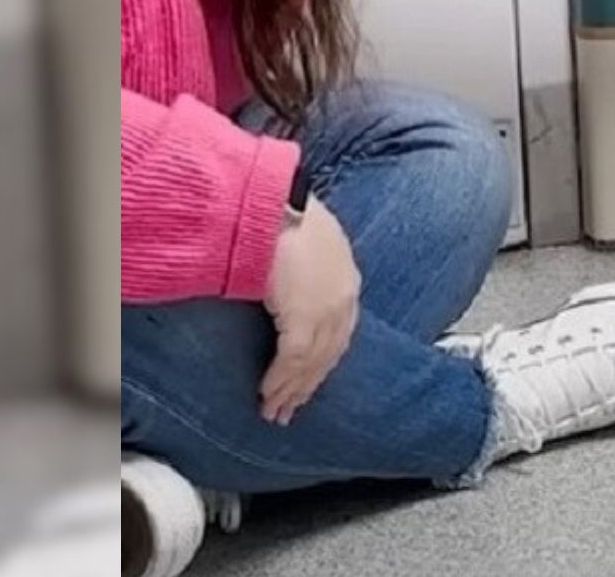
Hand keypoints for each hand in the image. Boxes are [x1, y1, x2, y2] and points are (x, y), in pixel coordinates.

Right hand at [260, 194, 359, 425]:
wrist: (273, 202)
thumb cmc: (280, 213)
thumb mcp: (304, 244)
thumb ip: (303, 271)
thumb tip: (286, 289)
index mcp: (346, 279)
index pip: (338, 333)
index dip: (321, 361)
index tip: (307, 383)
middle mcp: (344, 298)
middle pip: (328, 354)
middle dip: (307, 385)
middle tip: (289, 411)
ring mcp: (327, 309)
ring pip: (311, 363)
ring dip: (291, 391)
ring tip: (274, 412)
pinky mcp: (304, 316)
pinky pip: (292, 360)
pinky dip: (279, 381)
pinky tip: (267, 395)